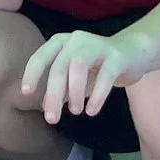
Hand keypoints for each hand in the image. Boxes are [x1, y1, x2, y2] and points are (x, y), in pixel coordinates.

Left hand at [22, 29, 141, 121]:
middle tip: (52, 118)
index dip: (33, 73)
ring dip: (74, 91)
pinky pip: (105, 76)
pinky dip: (97, 95)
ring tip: (75, 111)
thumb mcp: (74, 77)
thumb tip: (44, 105)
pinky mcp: (116, 57)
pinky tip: (92, 111)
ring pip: (79, 65)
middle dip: (53, 93)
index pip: (42, 56)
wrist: (132, 53)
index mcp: (62, 42)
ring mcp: (98, 46)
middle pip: (60, 66)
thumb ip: (60, 88)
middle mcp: (77, 40)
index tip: (26, 93)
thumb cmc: (97, 66)